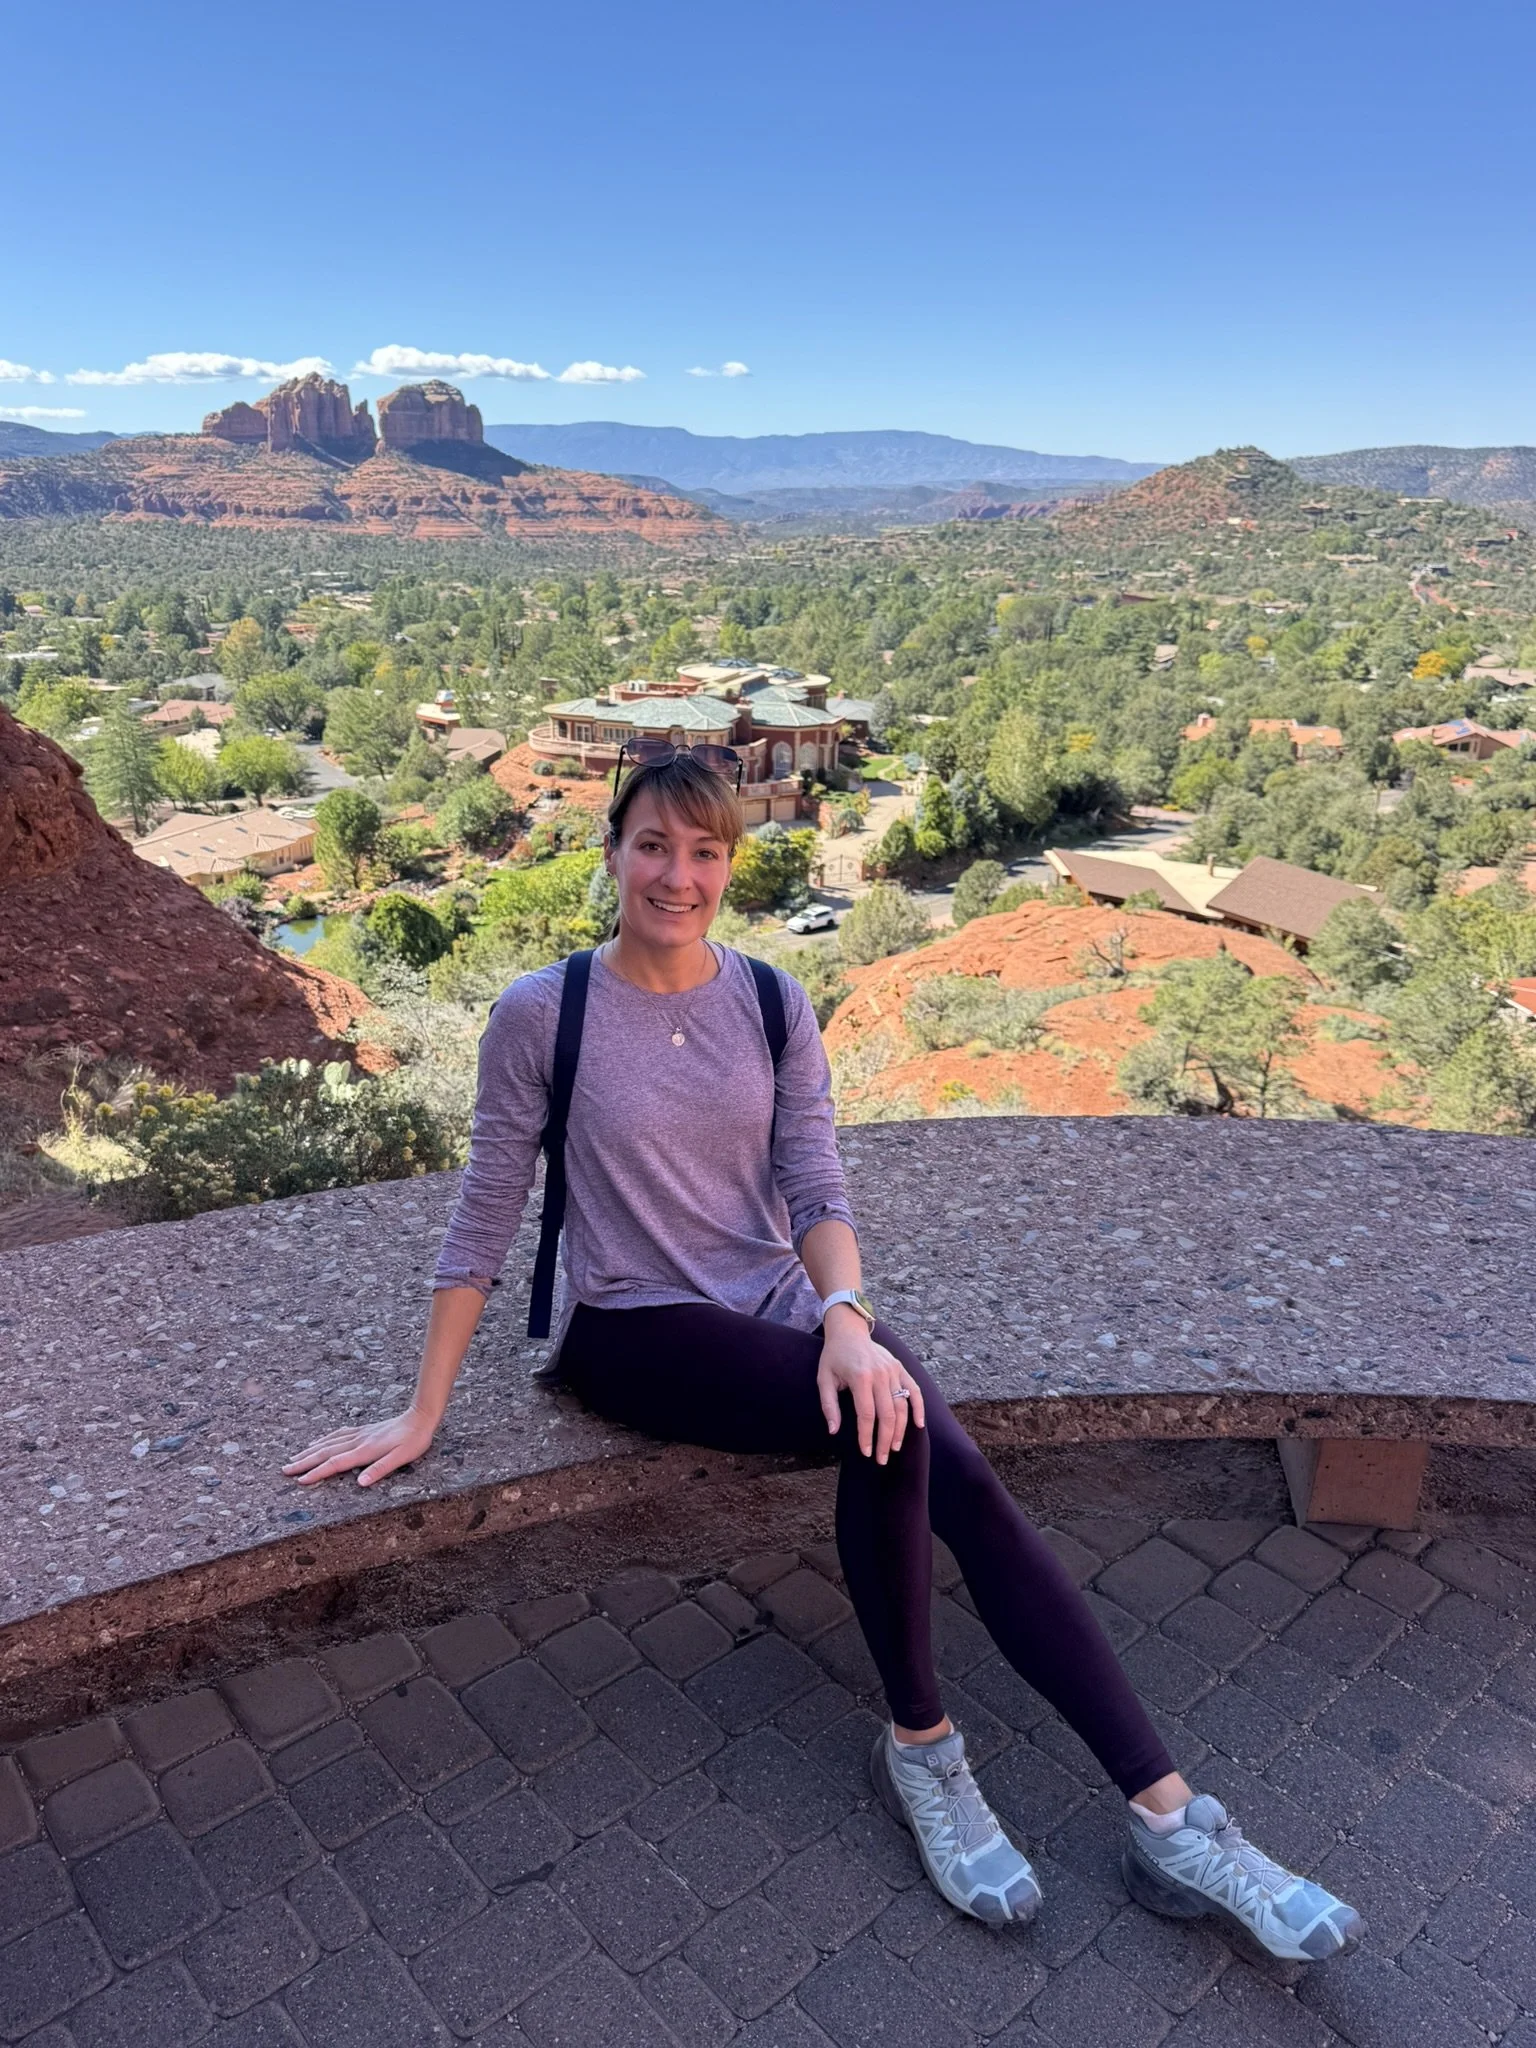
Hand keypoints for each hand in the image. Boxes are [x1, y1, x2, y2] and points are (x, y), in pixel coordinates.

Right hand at [282, 1409, 434, 1488]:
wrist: (420, 1417)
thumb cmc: (413, 1440)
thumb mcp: (402, 1458)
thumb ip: (381, 1469)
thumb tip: (360, 1483)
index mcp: (365, 1450)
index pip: (335, 1463)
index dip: (316, 1473)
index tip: (300, 1481)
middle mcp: (358, 1441)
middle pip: (325, 1452)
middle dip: (304, 1462)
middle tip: (284, 1470)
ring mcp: (359, 1434)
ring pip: (328, 1442)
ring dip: (310, 1451)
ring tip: (293, 1458)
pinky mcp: (363, 1430)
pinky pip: (337, 1434)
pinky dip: (323, 1439)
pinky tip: (317, 1441)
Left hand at [816, 1323, 924, 1464]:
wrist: (849, 1331)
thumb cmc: (834, 1357)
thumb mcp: (824, 1379)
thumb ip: (828, 1406)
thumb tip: (833, 1431)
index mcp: (860, 1377)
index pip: (867, 1415)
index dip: (867, 1436)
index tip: (866, 1453)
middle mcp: (880, 1374)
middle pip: (887, 1414)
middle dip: (885, 1440)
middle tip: (882, 1459)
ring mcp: (893, 1370)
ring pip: (902, 1406)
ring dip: (900, 1430)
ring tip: (894, 1448)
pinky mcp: (900, 1368)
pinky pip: (914, 1390)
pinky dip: (919, 1408)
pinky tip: (919, 1425)